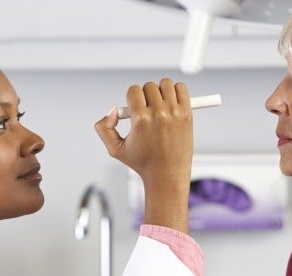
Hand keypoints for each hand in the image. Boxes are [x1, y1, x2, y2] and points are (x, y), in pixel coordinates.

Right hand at [95, 78, 192, 232]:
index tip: (136, 107)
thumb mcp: (115, 150)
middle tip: (148, 110)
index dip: (132, 98)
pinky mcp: (187, 114)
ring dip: (161, 91)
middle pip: (149, 86)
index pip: (134, 90)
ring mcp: (174, 113)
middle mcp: (158, 114)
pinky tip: (171, 103)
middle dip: (146, 96)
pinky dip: (176, 91)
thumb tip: (112, 111)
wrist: (167, 175)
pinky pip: (181, 88)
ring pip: (165, 84)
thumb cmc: (143, 163)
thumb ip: (104, 128)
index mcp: (140, 120)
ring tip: (160, 105)